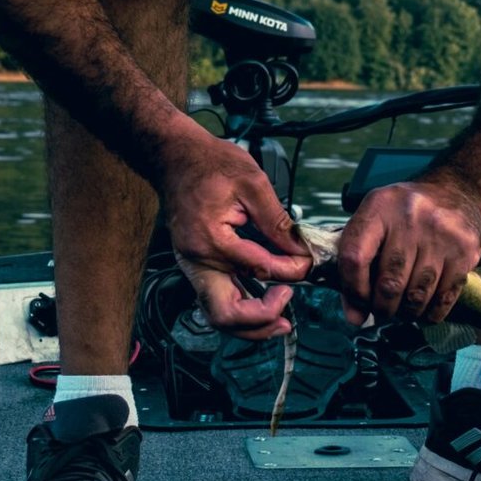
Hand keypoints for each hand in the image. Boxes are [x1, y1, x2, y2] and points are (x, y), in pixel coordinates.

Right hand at [162, 139, 313, 339]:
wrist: (175, 157)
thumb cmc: (210, 163)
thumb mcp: (253, 183)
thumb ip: (277, 222)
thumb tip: (299, 252)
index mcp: (211, 239)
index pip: (257, 269)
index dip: (289, 272)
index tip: (306, 264)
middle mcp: (196, 259)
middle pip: (225, 314)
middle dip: (261, 321)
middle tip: (287, 316)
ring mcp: (191, 265)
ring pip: (217, 314)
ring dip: (249, 324)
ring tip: (279, 320)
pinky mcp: (194, 265)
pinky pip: (215, 299)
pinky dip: (239, 309)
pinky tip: (260, 304)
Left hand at [334, 177, 480, 327]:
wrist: (457, 191)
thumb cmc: (407, 212)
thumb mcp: (376, 218)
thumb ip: (357, 259)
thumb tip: (355, 315)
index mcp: (379, 206)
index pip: (355, 257)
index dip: (353, 290)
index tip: (357, 306)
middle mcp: (410, 217)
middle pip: (389, 283)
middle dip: (382, 308)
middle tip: (382, 312)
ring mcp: (441, 234)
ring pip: (417, 295)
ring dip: (406, 312)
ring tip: (403, 310)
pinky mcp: (464, 251)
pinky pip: (444, 297)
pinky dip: (431, 312)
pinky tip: (425, 310)